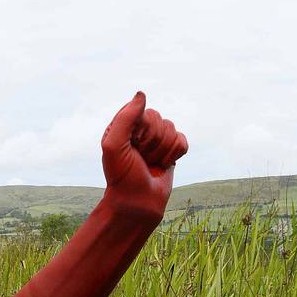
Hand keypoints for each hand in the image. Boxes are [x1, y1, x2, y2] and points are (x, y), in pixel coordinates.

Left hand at [100, 92, 187, 225]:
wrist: (137, 203)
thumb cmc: (122, 176)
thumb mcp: (114, 146)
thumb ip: (125, 118)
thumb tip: (142, 94)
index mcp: (124, 125)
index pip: (144, 113)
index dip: (143, 132)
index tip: (134, 148)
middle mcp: (140, 130)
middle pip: (160, 121)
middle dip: (153, 143)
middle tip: (142, 159)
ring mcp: (156, 139)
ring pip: (172, 130)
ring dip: (162, 151)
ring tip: (150, 163)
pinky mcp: (171, 150)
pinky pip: (182, 140)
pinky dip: (175, 154)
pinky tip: (163, 164)